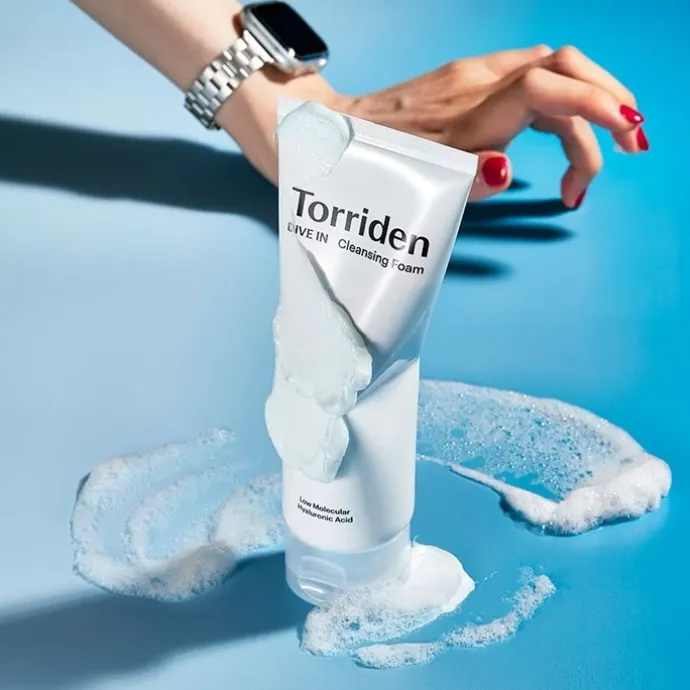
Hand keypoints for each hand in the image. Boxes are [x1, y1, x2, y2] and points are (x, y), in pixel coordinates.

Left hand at [321, 45, 646, 207]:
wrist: (330, 128)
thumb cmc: (368, 157)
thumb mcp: (412, 179)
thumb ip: (463, 177)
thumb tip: (508, 171)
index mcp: (465, 108)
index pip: (546, 85)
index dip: (593, 104)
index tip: (626, 135)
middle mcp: (475, 82)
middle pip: (564, 67)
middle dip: (607, 102)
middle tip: (631, 149)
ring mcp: (471, 76)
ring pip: (552, 68)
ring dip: (588, 104)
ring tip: (595, 160)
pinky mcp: (466, 81)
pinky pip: (530, 78)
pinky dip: (559, 104)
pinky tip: (559, 135)